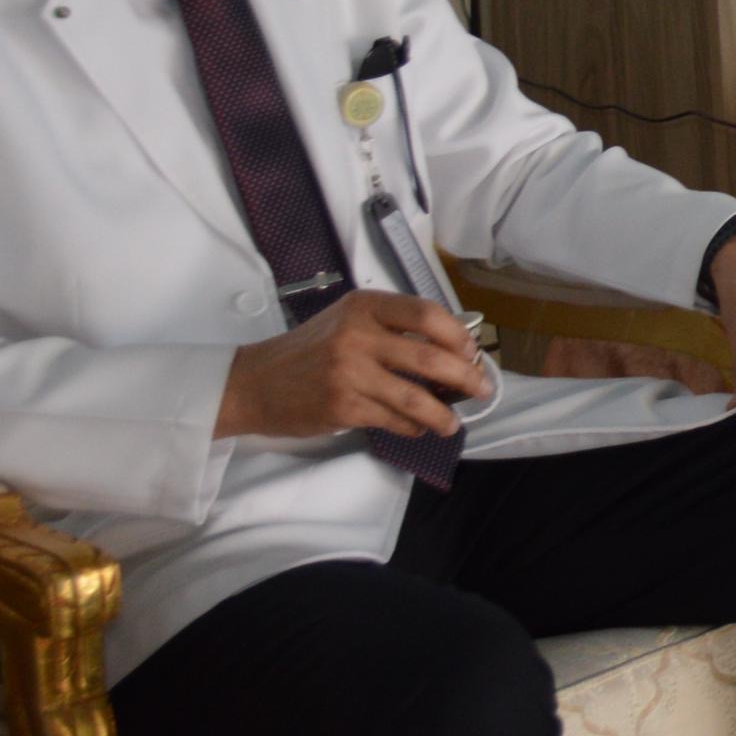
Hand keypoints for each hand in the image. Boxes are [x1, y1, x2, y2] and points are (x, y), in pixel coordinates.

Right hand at [216, 290, 487, 443]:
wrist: (254, 383)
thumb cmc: (307, 350)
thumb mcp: (347, 320)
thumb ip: (390, 326)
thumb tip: (450, 346)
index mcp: (365, 306)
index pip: (426, 314)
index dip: (457, 335)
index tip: (471, 351)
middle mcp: (358, 335)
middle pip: (429, 356)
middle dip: (464, 376)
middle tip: (481, 389)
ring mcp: (349, 372)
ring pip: (415, 396)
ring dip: (443, 413)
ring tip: (454, 423)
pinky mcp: (342, 407)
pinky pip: (392, 419)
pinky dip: (412, 426)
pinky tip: (419, 428)